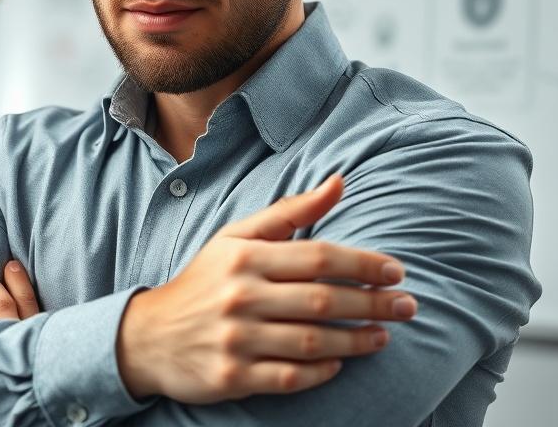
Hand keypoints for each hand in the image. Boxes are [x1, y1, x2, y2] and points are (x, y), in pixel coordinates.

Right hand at [116, 175, 416, 402]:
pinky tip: (341, 364)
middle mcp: (241, 296)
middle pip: (322, 299)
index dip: (363, 264)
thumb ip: (291, 211)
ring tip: (384, 335)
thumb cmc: (204, 280)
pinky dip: (321, 372)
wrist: (149, 336)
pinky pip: (290, 377)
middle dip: (373, 303)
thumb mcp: (237, 237)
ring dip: (357, 340)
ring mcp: (236, 339)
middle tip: (408, 306)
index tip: (397, 271)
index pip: (318, 256)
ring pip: (312, 341)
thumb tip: (340, 181)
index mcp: (246, 258)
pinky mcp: (232, 377)